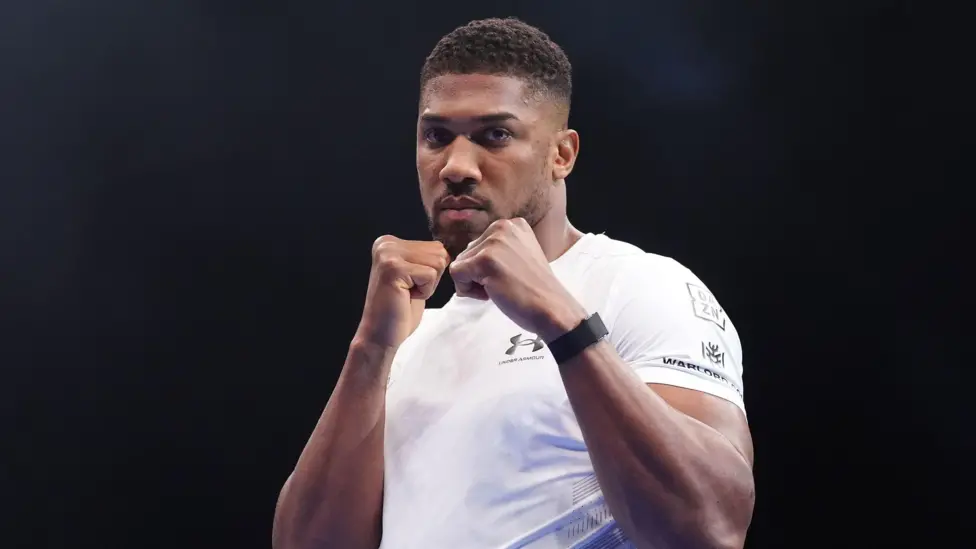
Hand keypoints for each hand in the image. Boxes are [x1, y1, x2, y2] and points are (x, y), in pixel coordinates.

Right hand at [355, 236, 449, 348]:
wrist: (380, 334)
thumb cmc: (400, 309)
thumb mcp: (416, 275)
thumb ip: (427, 258)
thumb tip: (449, 249)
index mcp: (390, 242)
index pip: (436, 247)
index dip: (431, 271)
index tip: (410, 284)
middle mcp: (387, 243)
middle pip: (439, 252)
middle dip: (431, 277)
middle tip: (408, 291)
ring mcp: (388, 254)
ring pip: (437, 262)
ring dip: (428, 284)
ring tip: (407, 293)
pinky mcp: (394, 268)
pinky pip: (430, 275)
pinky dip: (425, 291)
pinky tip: (406, 297)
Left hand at [449, 218, 587, 340]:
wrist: (551, 308)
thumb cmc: (535, 289)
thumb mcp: (520, 255)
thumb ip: (498, 248)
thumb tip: (467, 254)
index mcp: (512, 224)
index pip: (479, 245)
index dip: (488, 267)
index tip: (510, 276)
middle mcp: (502, 226)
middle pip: (467, 253)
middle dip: (479, 274)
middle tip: (505, 284)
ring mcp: (493, 243)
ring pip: (460, 264)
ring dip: (474, 283)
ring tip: (500, 288)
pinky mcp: (484, 260)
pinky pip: (456, 274)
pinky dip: (467, 290)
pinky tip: (491, 293)